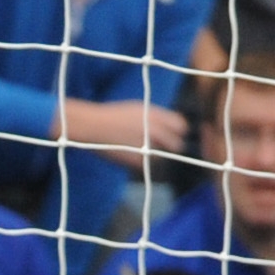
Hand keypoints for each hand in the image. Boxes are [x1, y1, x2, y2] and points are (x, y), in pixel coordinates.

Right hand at [55, 96, 188, 165]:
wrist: (92, 126)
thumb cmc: (113, 116)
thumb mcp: (138, 109)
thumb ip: (157, 118)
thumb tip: (170, 127)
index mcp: (156, 116)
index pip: (182, 126)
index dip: (178, 132)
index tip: (172, 135)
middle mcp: (156, 130)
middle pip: (177, 145)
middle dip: (170, 147)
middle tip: (159, 147)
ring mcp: (148, 146)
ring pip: (162, 157)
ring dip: (154, 156)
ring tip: (138, 150)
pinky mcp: (138, 161)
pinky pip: (146, 165)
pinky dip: (140, 162)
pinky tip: (128, 155)